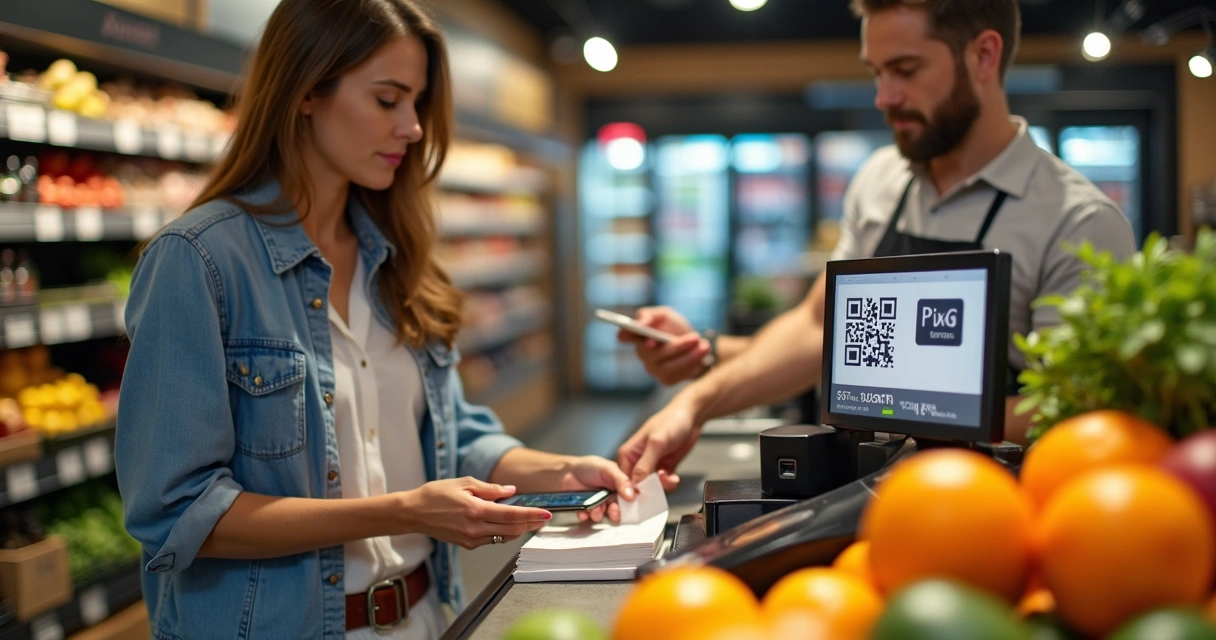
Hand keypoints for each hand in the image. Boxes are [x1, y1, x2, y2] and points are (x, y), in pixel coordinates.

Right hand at [399, 477, 550, 549]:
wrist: (414, 512)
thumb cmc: (436, 494)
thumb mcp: (464, 483)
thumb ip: (490, 489)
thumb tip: (511, 491)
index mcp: (475, 511)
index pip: (511, 515)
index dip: (531, 515)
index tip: (546, 514)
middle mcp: (474, 528)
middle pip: (512, 529)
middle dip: (530, 524)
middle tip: (543, 517)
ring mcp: (471, 539)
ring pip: (503, 537)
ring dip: (518, 529)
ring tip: (528, 519)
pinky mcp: (467, 544)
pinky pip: (492, 539)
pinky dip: (503, 532)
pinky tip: (507, 523)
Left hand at [553, 455, 628, 523]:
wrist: (565, 472)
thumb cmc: (587, 466)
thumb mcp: (608, 468)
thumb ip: (621, 480)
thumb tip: (632, 495)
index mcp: (619, 486)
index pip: (629, 498)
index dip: (629, 504)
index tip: (627, 505)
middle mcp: (610, 496)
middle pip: (618, 510)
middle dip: (615, 512)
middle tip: (612, 511)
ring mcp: (599, 504)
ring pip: (603, 515)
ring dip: (599, 514)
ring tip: (594, 509)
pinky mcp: (587, 510)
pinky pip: (588, 518)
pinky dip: (586, 516)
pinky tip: (583, 511)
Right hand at [617, 307, 709, 385]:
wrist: (694, 343)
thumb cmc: (674, 326)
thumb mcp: (665, 314)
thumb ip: (650, 315)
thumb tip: (641, 322)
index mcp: (637, 334)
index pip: (623, 335)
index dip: (631, 337)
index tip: (650, 339)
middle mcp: (642, 354)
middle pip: (653, 354)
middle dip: (677, 346)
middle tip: (695, 337)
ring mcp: (653, 369)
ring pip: (668, 367)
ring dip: (689, 357)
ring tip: (704, 346)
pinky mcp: (666, 380)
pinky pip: (678, 376)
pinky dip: (692, 366)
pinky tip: (701, 358)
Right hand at [617, 398, 699, 483]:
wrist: (691, 416)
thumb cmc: (671, 421)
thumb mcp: (656, 443)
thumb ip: (644, 465)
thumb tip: (634, 484)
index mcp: (628, 454)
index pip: (624, 480)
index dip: (633, 491)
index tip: (644, 496)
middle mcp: (637, 462)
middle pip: (638, 487)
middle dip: (650, 489)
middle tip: (661, 483)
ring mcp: (651, 466)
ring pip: (652, 487)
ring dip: (662, 486)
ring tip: (670, 477)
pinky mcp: (664, 468)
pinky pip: (664, 483)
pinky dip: (670, 483)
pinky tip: (674, 476)